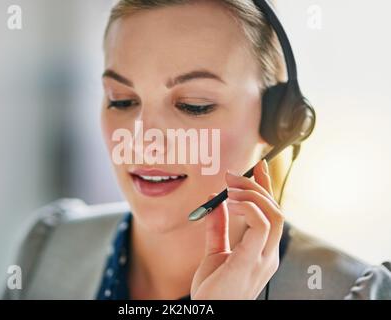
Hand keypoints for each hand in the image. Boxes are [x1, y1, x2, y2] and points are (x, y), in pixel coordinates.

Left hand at [191, 160, 283, 299]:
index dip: (267, 188)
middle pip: (275, 210)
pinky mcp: (250, 261)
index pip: (271, 213)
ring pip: (273, 214)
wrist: (210, 313)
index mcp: (262, 252)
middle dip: (257, 186)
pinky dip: (248, 208)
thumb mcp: (214, 253)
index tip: (258, 167)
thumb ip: (218, 228)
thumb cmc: (213, 290)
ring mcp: (263, 259)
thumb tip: (216, 202)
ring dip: (252, 194)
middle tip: (232, 175)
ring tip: (230, 188)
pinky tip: (230, 202)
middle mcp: (268, 254)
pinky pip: (260, 226)